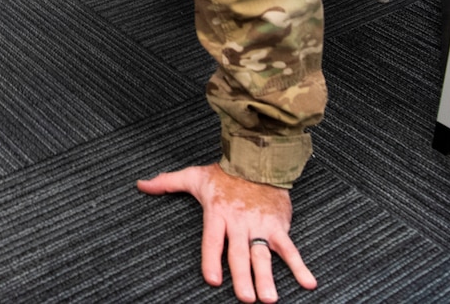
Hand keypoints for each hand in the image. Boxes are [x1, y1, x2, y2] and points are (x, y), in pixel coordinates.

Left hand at [137, 163, 316, 302]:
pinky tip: (308, 283)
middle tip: (246, 299)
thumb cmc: (224, 172)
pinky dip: (300, 266)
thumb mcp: (194, 175)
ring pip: (263, 255)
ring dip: (267, 277)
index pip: (213, 240)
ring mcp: (260, 225)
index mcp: (218, 213)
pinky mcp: (278, 225)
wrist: (258, 159)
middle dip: (242, 276)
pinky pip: (290, 249)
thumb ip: (167, 182)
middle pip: (239, 253)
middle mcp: (239, 222)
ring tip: (269, 299)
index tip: (213, 279)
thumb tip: (141, 184)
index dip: (212, 259)